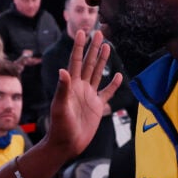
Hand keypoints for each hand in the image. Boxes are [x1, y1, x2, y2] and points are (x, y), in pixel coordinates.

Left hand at [46, 30, 121, 156]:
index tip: (82, 32)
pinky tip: (118, 75)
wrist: (66, 145)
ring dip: (102, 60)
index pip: (75, 61)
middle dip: (93, 48)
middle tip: (99, 33)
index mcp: (71, 85)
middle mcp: (80, 87)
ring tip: (107, 46)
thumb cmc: (60, 127)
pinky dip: (113, 84)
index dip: (79, 47)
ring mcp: (89, 96)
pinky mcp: (97, 106)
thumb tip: (63, 70)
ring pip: (97, 73)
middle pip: (88, 63)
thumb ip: (63, 89)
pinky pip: (107, 92)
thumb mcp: (60, 108)